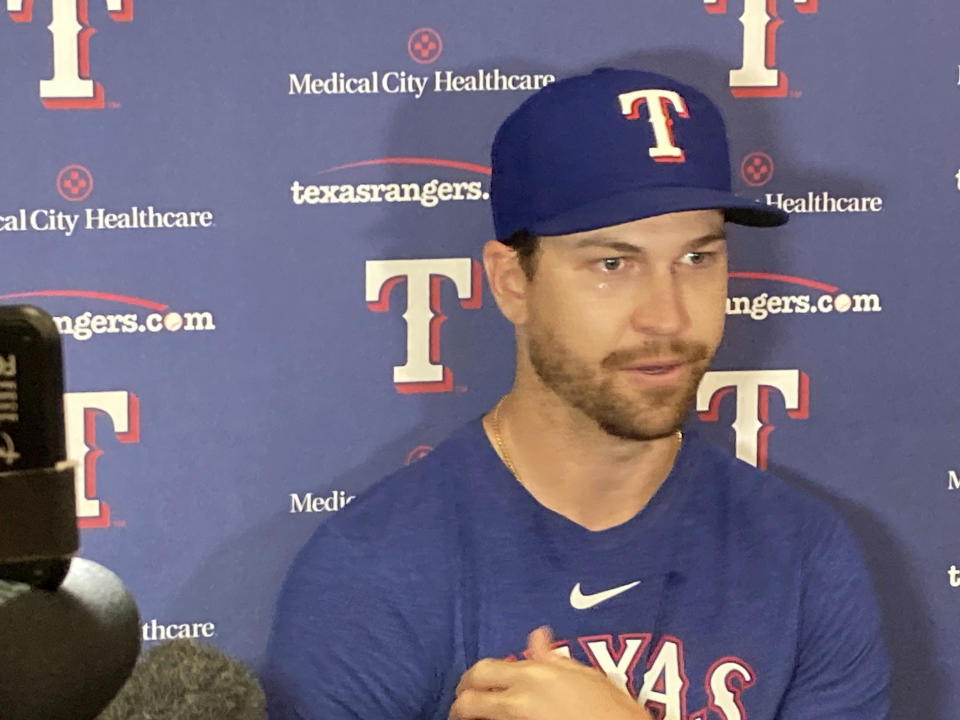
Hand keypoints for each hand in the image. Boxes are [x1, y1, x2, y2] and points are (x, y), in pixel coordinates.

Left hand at [448, 626, 652, 719]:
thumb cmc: (612, 708)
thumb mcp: (586, 674)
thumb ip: (554, 657)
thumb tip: (536, 635)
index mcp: (534, 674)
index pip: (483, 671)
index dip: (470, 679)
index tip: (470, 686)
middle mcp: (520, 698)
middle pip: (469, 699)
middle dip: (460, 701)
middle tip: (463, 707)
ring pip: (477, 719)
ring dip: (471, 718)